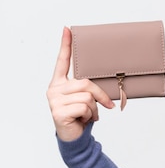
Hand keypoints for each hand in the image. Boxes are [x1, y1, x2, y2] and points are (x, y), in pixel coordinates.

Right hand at [46, 27, 114, 141]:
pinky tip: (83, 120)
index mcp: (60, 83)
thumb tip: (107, 81)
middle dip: (100, 96)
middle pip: (85, 83)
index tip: (67, 29)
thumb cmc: (82, 115)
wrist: (76, 137)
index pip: (62, 61)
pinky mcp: (58, 112)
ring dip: (95, 108)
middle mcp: (54, 89)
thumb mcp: (87, 98)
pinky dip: (90, 115)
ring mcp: (54, 100)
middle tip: (106, 106)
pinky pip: (85, 107)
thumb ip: (89, 87)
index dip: (65, 45)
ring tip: (88, 115)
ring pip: (88, 97)